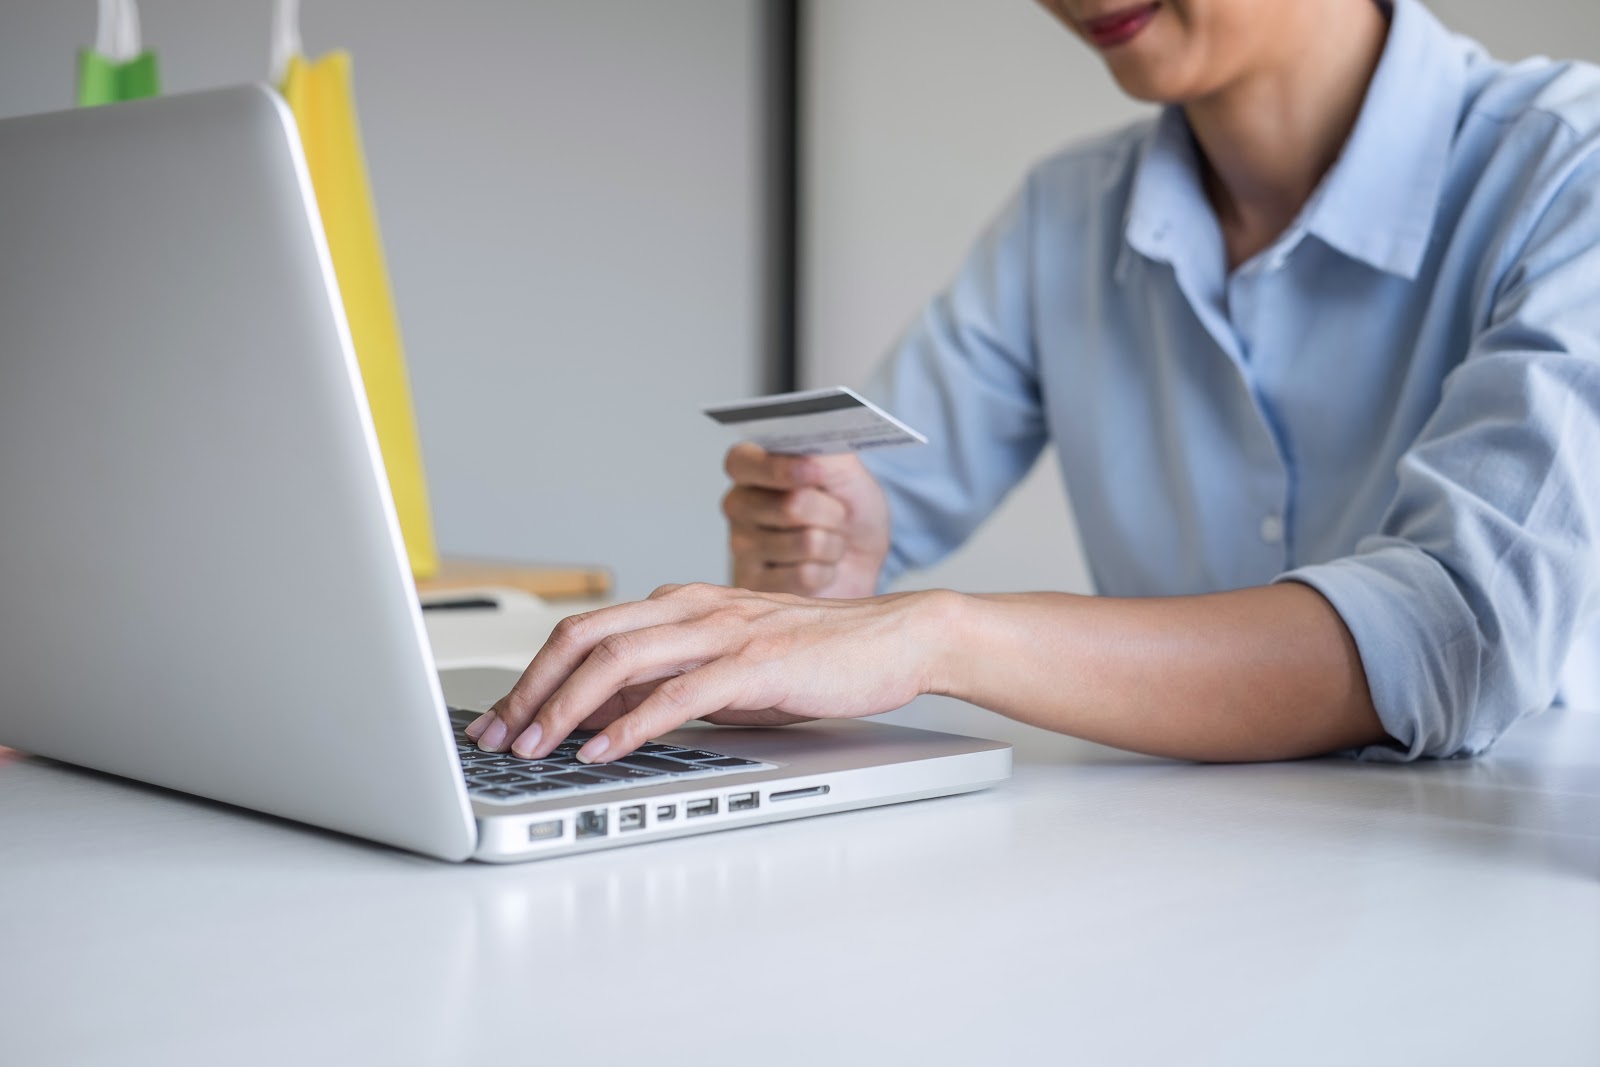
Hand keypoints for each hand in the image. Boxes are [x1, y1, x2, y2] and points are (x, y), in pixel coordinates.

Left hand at [463, 582, 951, 763]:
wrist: (895, 639)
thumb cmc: (815, 657)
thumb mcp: (725, 670)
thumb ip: (666, 684)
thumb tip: (601, 718)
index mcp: (680, 606)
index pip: (586, 632)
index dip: (533, 676)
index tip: (501, 718)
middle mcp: (691, 608)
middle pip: (584, 638)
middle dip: (530, 690)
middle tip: (497, 736)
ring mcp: (721, 632)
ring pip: (619, 661)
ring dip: (565, 707)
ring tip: (535, 747)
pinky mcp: (754, 663)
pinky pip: (677, 694)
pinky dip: (631, 725)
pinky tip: (604, 751)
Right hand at [722, 444, 890, 597]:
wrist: (862, 559)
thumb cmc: (849, 509)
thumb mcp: (846, 471)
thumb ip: (825, 456)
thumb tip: (807, 460)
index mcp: (753, 469)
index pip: (742, 462)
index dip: (779, 468)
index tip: (816, 472)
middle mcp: (739, 506)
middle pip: (791, 505)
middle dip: (832, 512)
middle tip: (836, 515)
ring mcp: (742, 548)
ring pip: (806, 543)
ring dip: (833, 544)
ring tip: (827, 542)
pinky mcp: (756, 586)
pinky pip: (805, 576)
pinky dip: (826, 572)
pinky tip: (819, 569)